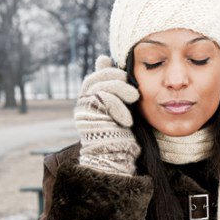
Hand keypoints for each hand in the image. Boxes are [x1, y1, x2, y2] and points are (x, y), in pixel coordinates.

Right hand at [75, 55, 140, 175]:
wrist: (116, 159)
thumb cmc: (124, 137)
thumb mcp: (126, 111)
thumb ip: (122, 96)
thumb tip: (125, 76)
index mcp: (92, 102)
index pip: (94, 78)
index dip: (102, 68)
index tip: (109, 61)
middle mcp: (85, 105)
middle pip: (94, 79)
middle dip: (113, 76)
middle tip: (130, 84)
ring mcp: (85, 111)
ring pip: (100, 86)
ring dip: (120, 88)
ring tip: (134, 97)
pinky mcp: (88, 117)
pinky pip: (104, 99)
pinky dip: (119, 107)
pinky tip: (127, 120)